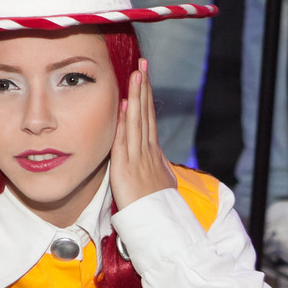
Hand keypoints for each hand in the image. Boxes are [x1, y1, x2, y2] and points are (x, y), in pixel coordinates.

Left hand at [110, 58, 176, 209]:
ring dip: (136, 97)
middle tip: (143, 65)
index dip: (147, 98)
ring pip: (137, 121)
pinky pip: (125, 140)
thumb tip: (159, 161)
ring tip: (137, 75)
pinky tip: (124, 105)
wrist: (159, 222)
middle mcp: (147, 151)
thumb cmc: (160, 207)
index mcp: (153, 153)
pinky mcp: (126, 167)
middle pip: (145, 113)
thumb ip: (158, 168)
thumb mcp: (163, 183)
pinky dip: (125, 122)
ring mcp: (138, 158)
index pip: (149, 119)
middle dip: (144, 88)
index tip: (145, 78)